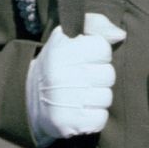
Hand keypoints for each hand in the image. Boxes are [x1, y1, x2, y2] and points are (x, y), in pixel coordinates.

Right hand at [25, 12, 124, 145]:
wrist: (28, 99)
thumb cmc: (57, 64)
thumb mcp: (68, 36)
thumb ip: (95, 24)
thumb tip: (120, 35)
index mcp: (62, 50)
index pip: (103, 50)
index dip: (98, 55)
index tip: (85, 59)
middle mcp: (62, 75)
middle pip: (108, 75)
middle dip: (99, 77)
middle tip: (82, 79)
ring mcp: (64, 101)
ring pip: (106, 98)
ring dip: (97, 98)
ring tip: (80, 95)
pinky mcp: (67, 123)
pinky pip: (100, 118)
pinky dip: (94, 117)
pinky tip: (80, 111)